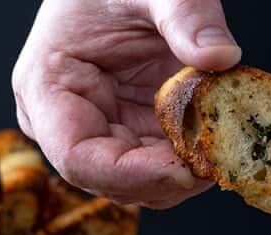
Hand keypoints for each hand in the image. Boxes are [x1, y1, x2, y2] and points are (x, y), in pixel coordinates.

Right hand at [12, 0, 239, 208]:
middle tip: (220, 161)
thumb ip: (186, 16)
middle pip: (112, 180)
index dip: (132, 175)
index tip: (185, 171)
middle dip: (168, 178)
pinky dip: (191, 160)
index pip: (78, 157)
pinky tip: (218, 141)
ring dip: (184, 174)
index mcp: (47, 87)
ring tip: (223, 148)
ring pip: (139, 183)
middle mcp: (65, 120)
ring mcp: (98, 130)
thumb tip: (221, 57)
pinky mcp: (129, 131)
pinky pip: (159, 165)